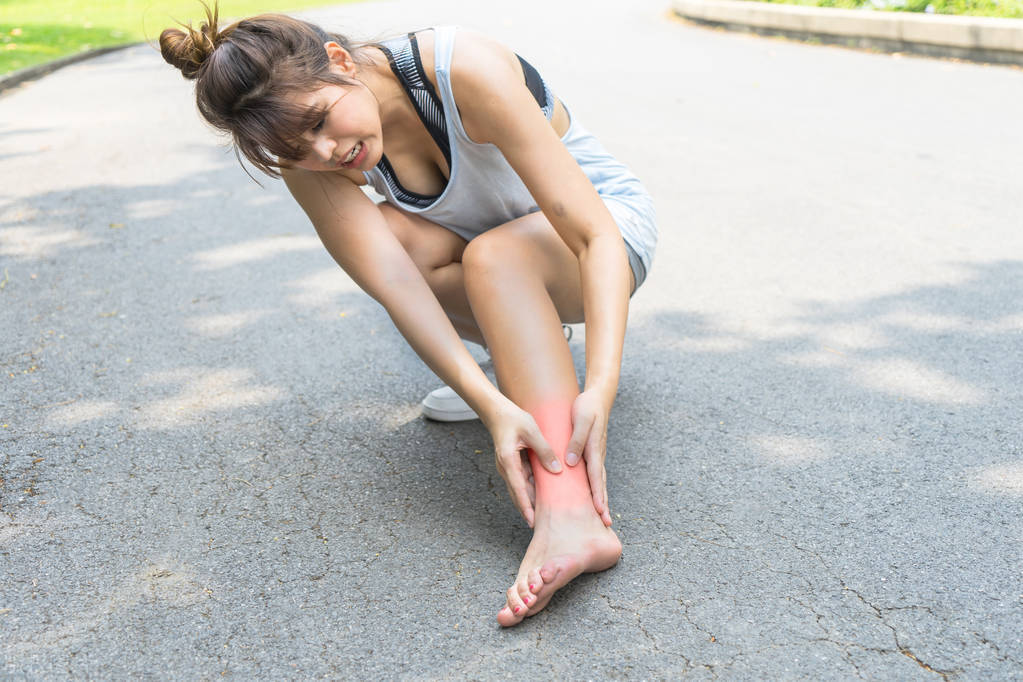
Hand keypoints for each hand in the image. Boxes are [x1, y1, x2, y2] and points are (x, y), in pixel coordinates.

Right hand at [484, 398, 561, 527]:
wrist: (497, 413)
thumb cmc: (514, 419)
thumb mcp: (532, 431)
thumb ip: (544, 451)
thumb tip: (556, 471)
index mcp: (508, 460)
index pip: (518, 488)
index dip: (526, 506)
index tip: (532, 521)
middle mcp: (506, 468)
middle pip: (518, 494)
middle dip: (529, 510)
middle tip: (542, 526)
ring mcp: (508, 468)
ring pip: (521, 489)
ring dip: (531, 501)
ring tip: (545, 516)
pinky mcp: (513, 465)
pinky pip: (523, 481)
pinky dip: (532, 490)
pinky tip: (543, 496)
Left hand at [565, 389, 612, 525]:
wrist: (598, 398)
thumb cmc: (588, 407)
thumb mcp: (581, 420)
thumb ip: (577, 440)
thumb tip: (571, 463)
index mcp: (595, 449)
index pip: (596, 476)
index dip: (597, 494)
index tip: (599, 510)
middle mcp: (598, 455)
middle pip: (600, 483)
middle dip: (603, 503)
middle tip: (606, 522)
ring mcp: (597, 455)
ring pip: (598, 480)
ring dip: (600, 497)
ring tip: (602, 515)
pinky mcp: (593, 453)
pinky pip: (594, 474)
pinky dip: (595, 487)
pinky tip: (592, 496)